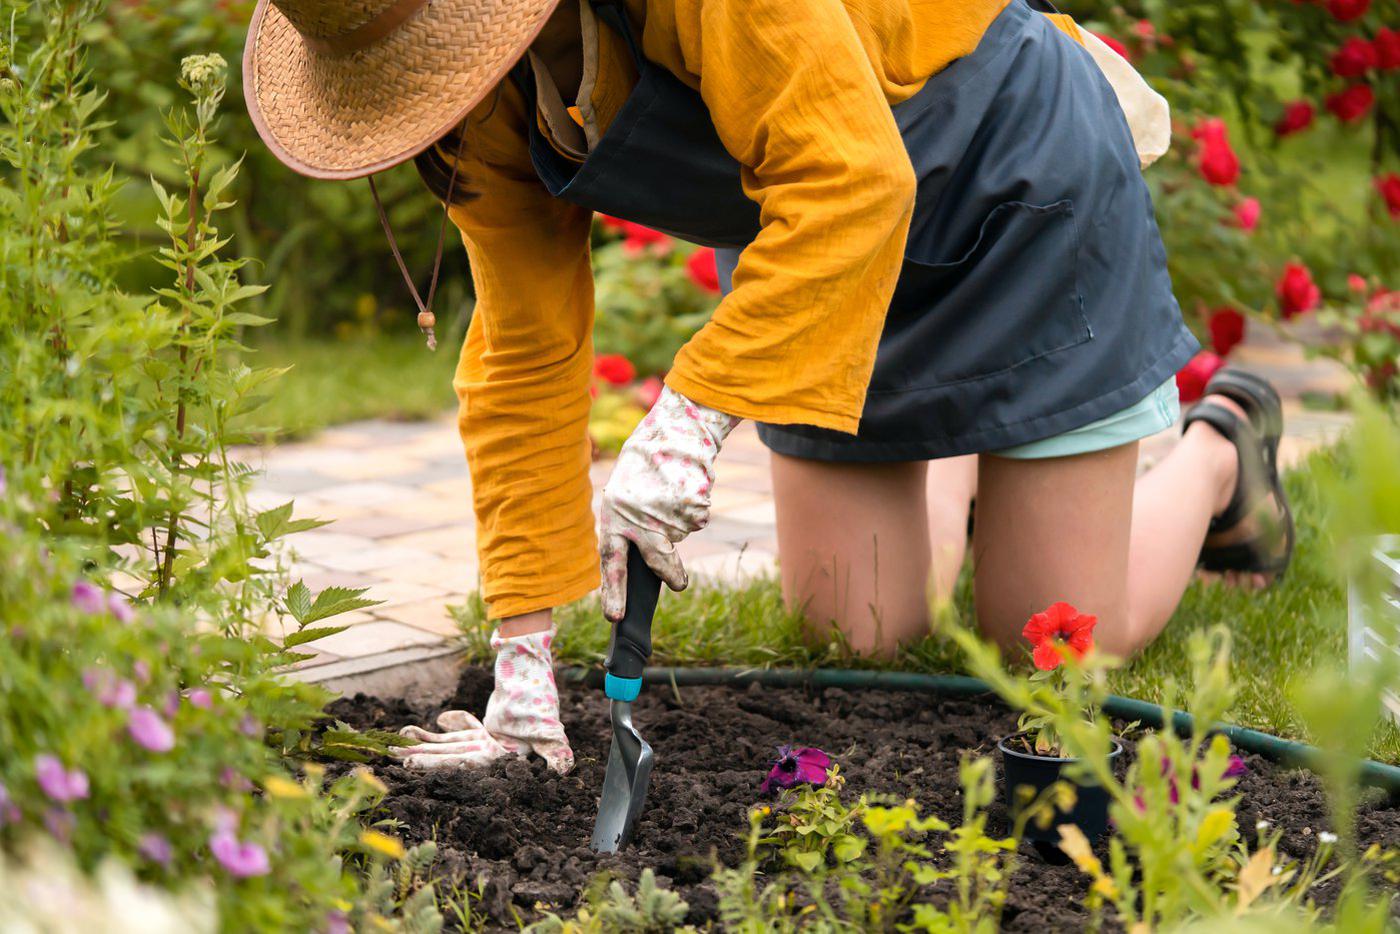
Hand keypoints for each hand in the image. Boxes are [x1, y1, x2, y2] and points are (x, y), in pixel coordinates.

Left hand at [391, 628, 572, 773]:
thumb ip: (555, 750)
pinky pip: (451, 735)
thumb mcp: (550, 732)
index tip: (411, 764)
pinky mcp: (478, 733)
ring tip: (394, 744)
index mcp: (498, 756)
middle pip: (446, 757)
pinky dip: (435, 731)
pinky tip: (414, 729)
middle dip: (419, 758)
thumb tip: (563, 770)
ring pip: (444, 747)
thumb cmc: (542, 708)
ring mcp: (481, 743)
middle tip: (391, 755)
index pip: (463, 763)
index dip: (437, 765)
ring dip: (420, 746)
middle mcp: (486, 753)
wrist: (538, 681)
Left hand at [599, 386, 739, 620]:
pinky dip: (694, 507)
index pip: (611, 560)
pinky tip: (684, 487)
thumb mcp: (624, 497)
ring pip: (680, 534)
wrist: (671, 432)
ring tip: (670, 492)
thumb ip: (628, 528)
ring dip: (679, 520)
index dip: (612, 590)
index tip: (614, 616)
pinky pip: (696, 519)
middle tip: (679, 585)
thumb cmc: (643, 469)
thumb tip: (646, 567)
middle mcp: (638, 517)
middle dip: (669, 572)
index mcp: (614, 516)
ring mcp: (666, 512)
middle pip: (657, 557)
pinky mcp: (691, 505)